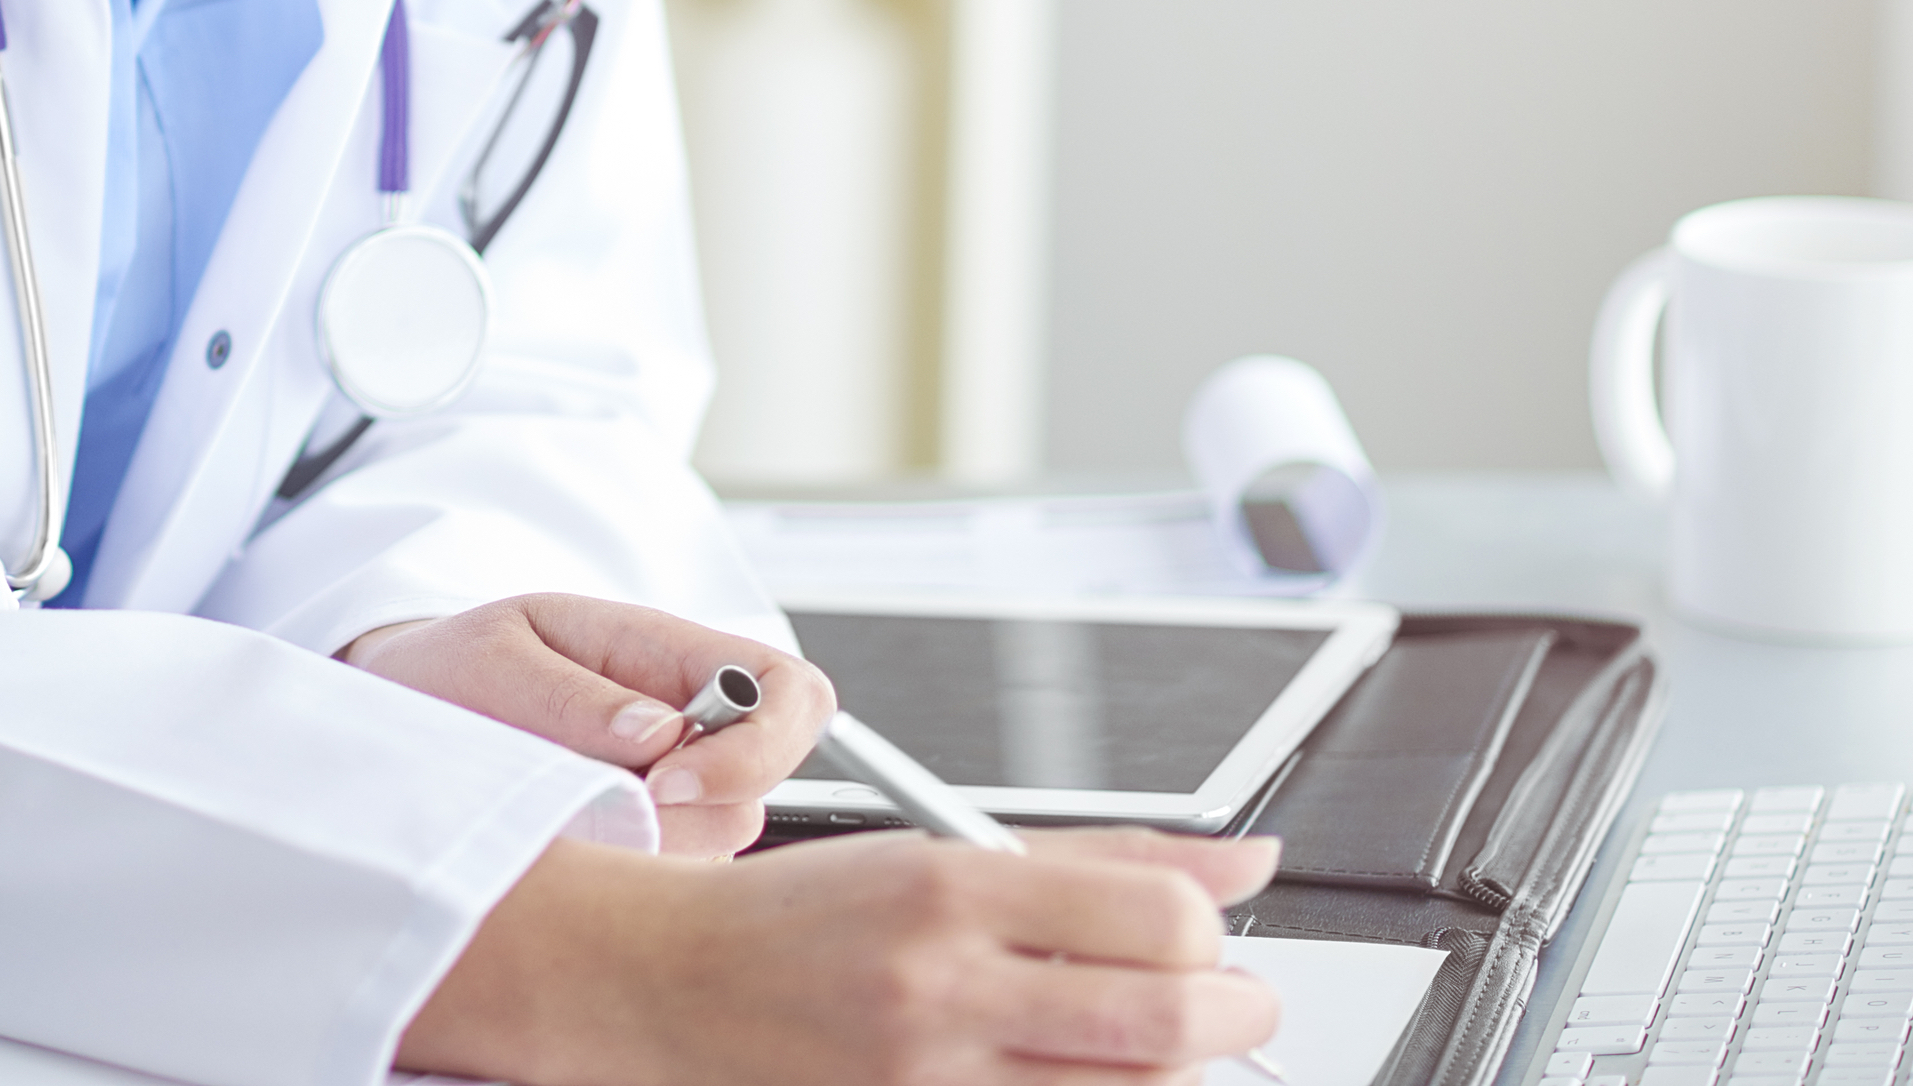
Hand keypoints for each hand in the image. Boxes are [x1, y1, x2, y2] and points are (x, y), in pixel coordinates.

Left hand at [341, 594, 831, 855]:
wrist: (402, 708)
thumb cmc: (451, 668)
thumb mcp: (494, 657)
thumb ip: (570, 694)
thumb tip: (660, 733)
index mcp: (668, 655)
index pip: (790, 693)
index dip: (760, 746)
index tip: (670, 782)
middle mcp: (687, 729)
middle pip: (759, 792)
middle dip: (689, 816)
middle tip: (595, 807)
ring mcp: (670, 796)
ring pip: (715, 849)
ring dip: (643, 847)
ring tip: (557, 814)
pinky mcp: (641, 850)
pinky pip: (665, 887)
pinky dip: (617, 879)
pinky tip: (559, 847)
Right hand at [402, 824, 1284, 1085]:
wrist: (669, 985)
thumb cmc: (801, 915)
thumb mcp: (941, 850)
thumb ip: (1102, 858)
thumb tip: (1243, 863)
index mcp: (950, 891)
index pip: (1154, 919)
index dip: (1210, 934)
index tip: (1207, 936)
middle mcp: (943, 987)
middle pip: (1165, 1023)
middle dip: (1233, 1014)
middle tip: (1234, 1002)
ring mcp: (929, 1077)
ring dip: (1172, 1066)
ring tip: (1155, 1037)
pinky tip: (1080, 1070)